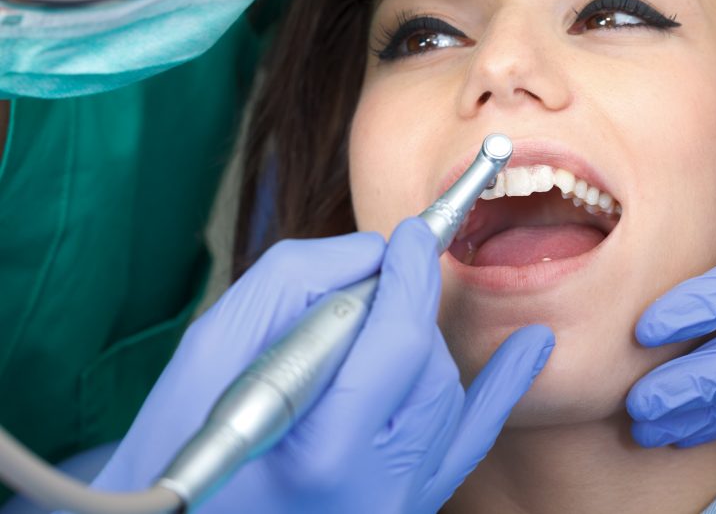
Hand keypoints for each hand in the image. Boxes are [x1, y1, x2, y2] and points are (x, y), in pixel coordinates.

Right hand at [93, 219, 553, 512]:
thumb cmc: (176, 449)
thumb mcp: (207, 359)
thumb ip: (292, 288)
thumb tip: (370, 253)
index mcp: (327, 449)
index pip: (399, 335)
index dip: (411, 274)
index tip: (412, 233)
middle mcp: (379, 484)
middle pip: (426, 359)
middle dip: (406, 305)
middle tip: (371, 281)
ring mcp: (400, 500)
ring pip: (444, 389)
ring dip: (416, 344)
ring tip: (360, 339)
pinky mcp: (410, 504)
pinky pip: (472, 438)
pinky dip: (502, 386)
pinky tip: (532, 345)